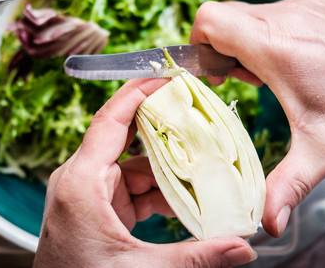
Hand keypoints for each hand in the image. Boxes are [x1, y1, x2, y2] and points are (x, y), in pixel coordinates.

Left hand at [34, 79, 256, 267]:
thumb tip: (243, 247)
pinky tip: (185, 198)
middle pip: (128, 140)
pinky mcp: (100, 208)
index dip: (137, 93)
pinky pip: (133, 188)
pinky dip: (159, 191)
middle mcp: (82, 180)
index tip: (164, 75)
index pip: (110, 120)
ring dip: (168, 169)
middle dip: (165, 131)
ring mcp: (90, 194)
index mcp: (81, 183)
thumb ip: (195, 257)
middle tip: (197, 118)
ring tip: (203, 165)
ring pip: (135, 167)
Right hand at [190, 0, 324, 237]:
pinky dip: (271, 33)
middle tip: (241, 80)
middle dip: (221, 49)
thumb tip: (268, 219)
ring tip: (270, 75)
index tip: (212, 73)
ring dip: (247, 43)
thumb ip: (287, 184)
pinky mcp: (320, 4)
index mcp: (276, 48)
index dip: (198, 46)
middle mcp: (286, 18)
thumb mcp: (324, 150)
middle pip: (224, 17)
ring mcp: (305, 6)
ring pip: (249, 14)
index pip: (210, 21)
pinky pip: (276, 11)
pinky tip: (294, 62)